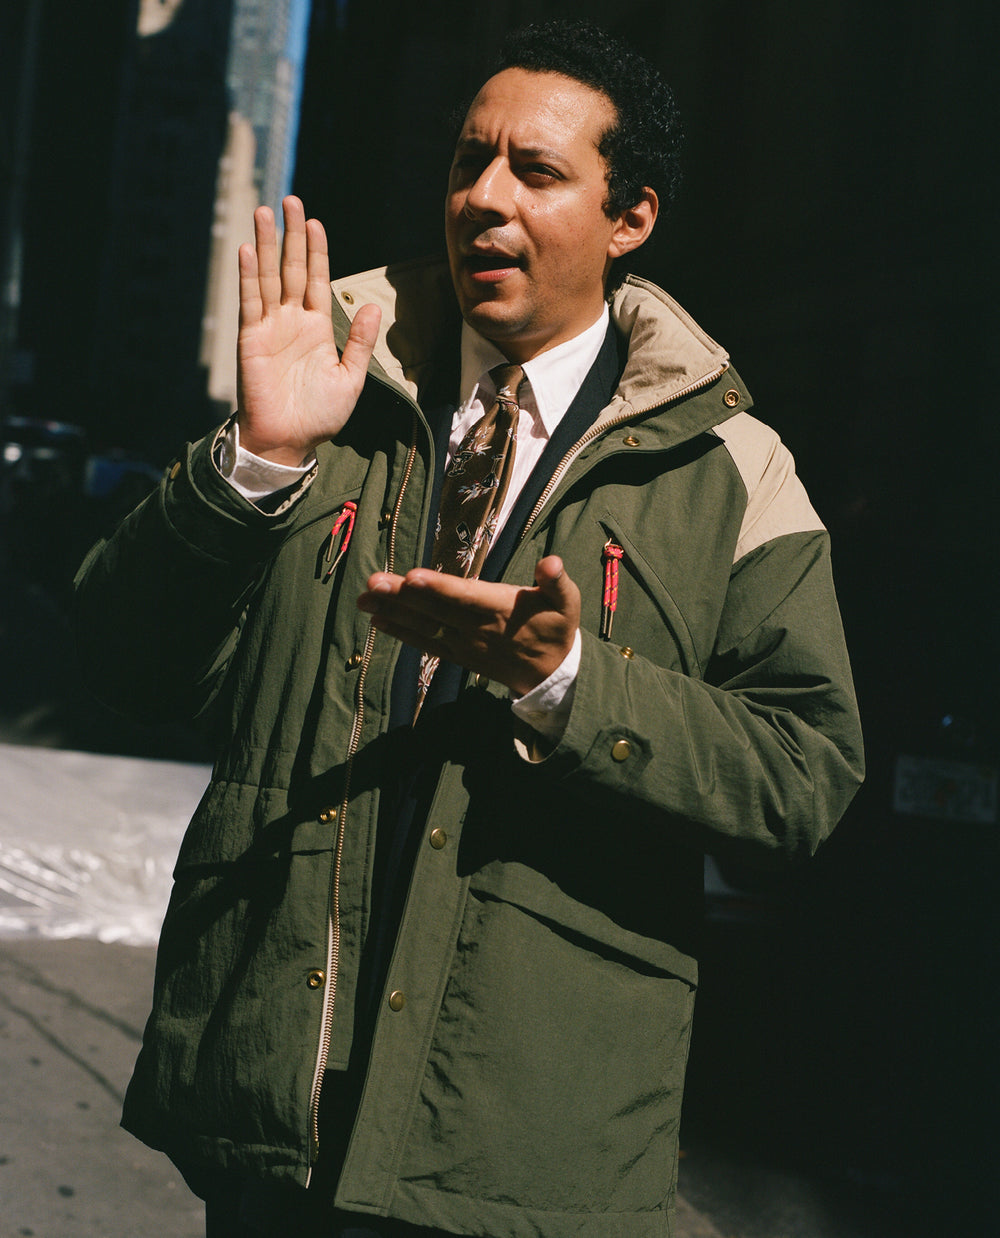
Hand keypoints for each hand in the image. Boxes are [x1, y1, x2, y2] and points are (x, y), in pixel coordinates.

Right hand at [236, 196, 380, 464]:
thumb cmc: (320, 415)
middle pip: (293, 268)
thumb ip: (360, 343)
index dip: (317, 251)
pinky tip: (249, 251)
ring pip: (269, 277)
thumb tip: (371, 306)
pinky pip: (250, 302)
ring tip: (264, 212)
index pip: (318, 280)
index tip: (315, 222)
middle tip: (290, 200)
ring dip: (267, 244)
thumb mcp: (350, 379)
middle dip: (292, 235)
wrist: (289, 440)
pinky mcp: (250, 338)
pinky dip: (249, 276)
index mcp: (318, 328)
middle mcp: (293, 321)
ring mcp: (270, 327)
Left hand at [357, 556, 580, 695]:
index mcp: (502, 610)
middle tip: (372, 581)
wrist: (551, 674)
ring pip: (425, 626)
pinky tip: (377, 619)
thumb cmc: (557, 627)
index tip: (412, 577)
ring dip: (393, 612)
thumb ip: (557, 582)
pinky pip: (426, 643)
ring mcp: (465, 644)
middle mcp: (478, 629)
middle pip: (436, 611)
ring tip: (364, 598)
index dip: (439, 588)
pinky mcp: (458, 655)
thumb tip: (552, 563)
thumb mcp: (567, 602)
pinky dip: (401, 632)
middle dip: (402, 596)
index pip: (466, 597)